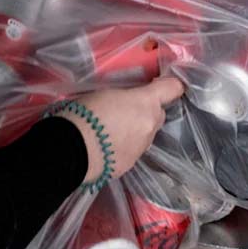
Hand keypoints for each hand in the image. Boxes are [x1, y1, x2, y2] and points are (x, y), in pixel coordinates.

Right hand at [57, 78, 184, 184]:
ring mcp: (143, 147)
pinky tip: (107, 146)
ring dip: (136, 130)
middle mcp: (150, 125)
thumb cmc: (86, 112)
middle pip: (158, 114)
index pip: (172, 89)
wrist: (74, 148)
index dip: (170, 85)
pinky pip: (134, 150)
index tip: (163, 85)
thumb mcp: (107, 93)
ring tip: (112, 130)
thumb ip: (127, 97)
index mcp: (146, 102)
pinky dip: (125, 146)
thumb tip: (131, 104)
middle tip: (125, 109)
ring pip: (147, 134)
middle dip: (147, 111)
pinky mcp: (132, 163)